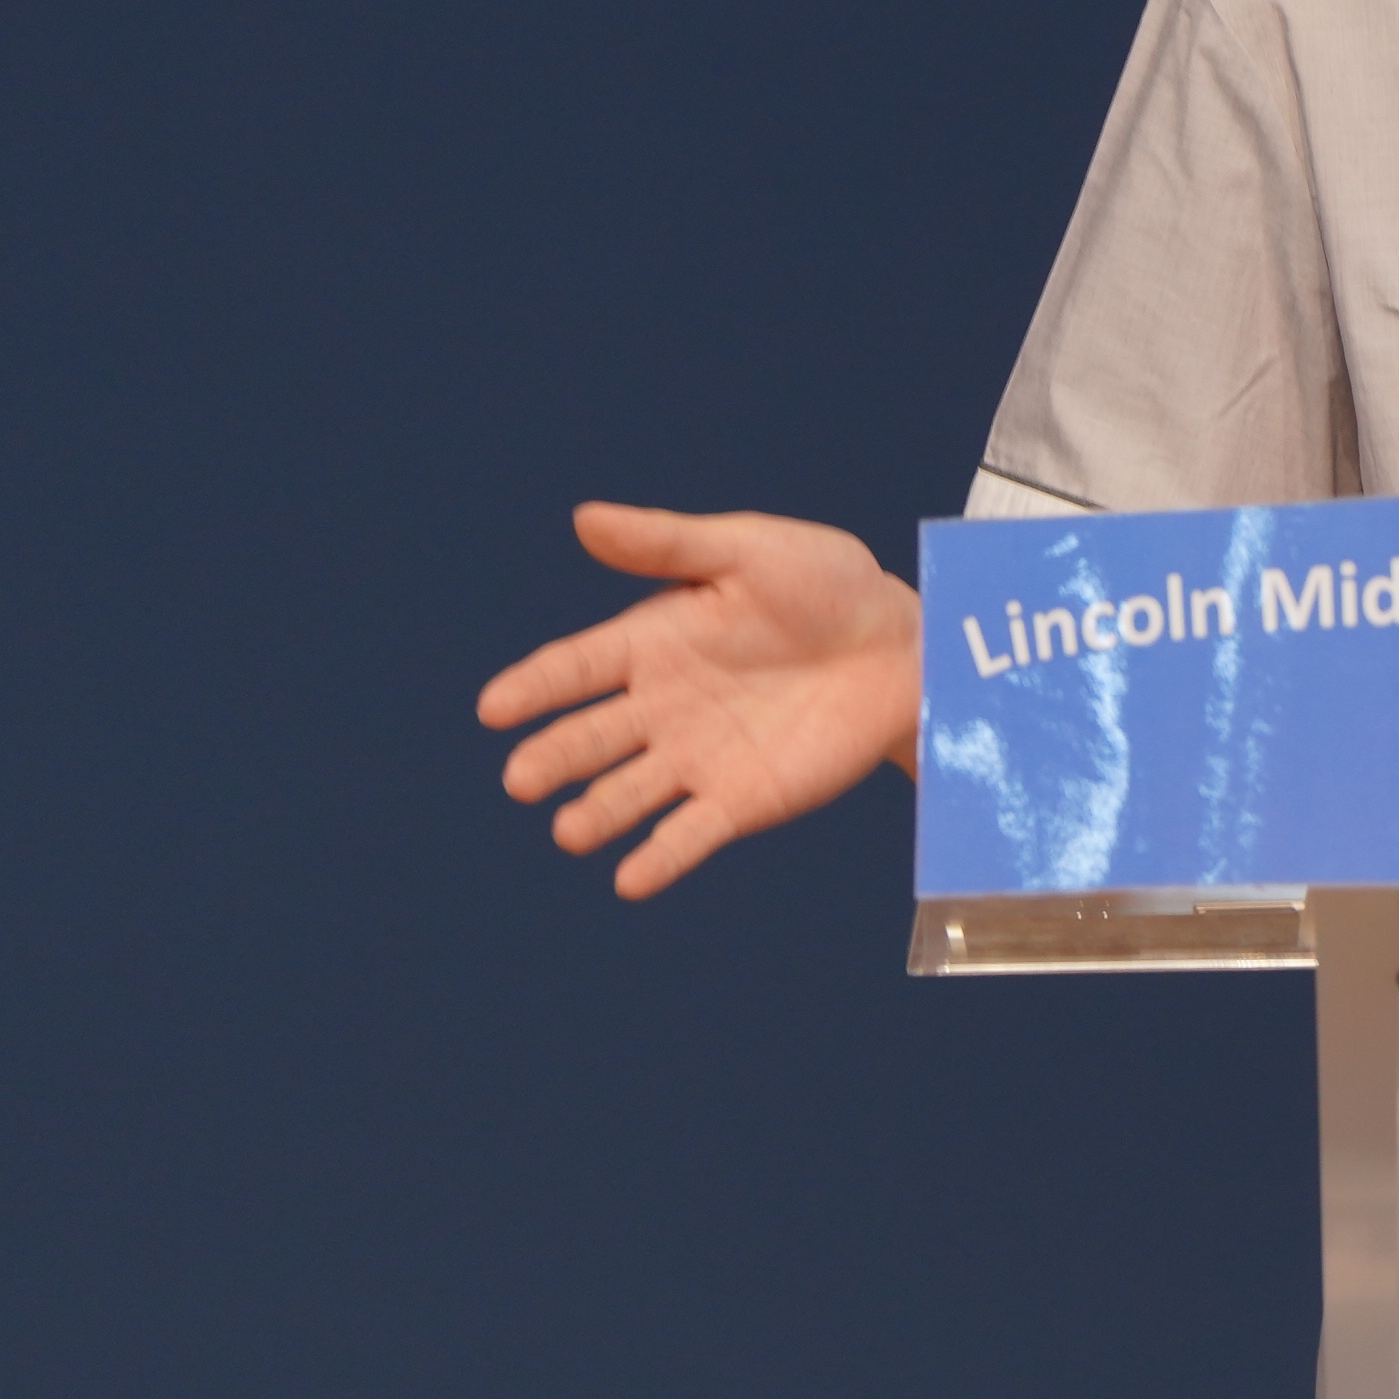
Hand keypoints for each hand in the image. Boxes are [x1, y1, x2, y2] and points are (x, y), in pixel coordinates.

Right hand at [473, 505, 925, 898]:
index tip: (494, 708)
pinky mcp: (738, 801)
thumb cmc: (824, 584)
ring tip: (570, 832)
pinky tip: (630, 879)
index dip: (534, 687)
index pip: (576, 667)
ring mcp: (694, 758)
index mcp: (651, 641)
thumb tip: (583, 518)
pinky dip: (661, 858)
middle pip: (591, 736)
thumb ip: (668, 543)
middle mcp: (659, 706)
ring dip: (598, 814)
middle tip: (520, 779)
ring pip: (630, 792)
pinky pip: (690, 834)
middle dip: (555, 757)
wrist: (904, 646)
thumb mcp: (747, 551)